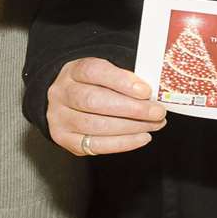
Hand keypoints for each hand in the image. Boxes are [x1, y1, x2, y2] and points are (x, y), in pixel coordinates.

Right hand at [46, 57, 167, 156]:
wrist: (68, 103)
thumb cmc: (94, 86)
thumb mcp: (106, 73)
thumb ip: (125, 79)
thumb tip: (152, 93)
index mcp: (72, 71)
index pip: (94, 71)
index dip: (121, 81)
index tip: (146, 91)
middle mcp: (61, 93)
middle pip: (93, 101)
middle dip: (131, 109)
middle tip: (157, 112)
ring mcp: (60, 118)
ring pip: (95, 125)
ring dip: (130, 127)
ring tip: (154, 125)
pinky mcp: (65, 139)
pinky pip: (95, 145)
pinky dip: (123, 143)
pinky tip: (142, 137)